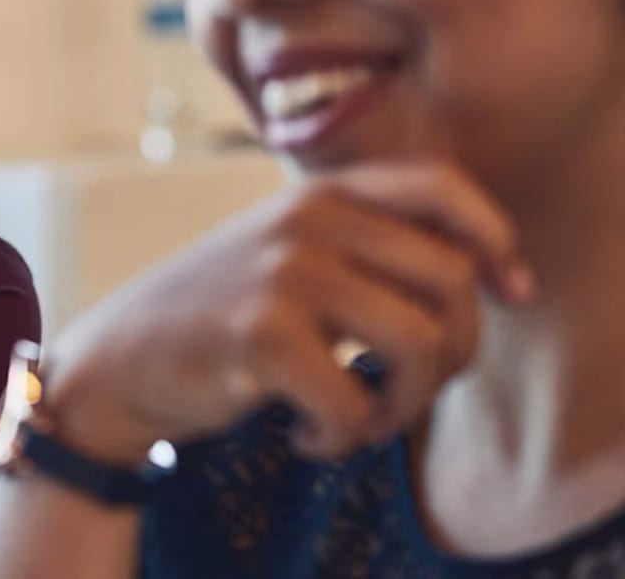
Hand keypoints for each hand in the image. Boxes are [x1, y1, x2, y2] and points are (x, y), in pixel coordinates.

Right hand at [38, 160, 531, 463]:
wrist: (118, 358)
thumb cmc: (220, 314)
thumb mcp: (290, 251)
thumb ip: (367, 241)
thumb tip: (486, 274)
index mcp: (321, 193)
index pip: (440, 188)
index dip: (494, 240)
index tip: (508, 292)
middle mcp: (307, 219)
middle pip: (452, 281)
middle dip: (453, 356)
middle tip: (406, 391)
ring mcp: (284, 272)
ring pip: (423, 344)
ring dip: (406, 405)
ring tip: (362, 421)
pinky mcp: (261, 335)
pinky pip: (358, 402)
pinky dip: (344, 438)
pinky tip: (307, 437)